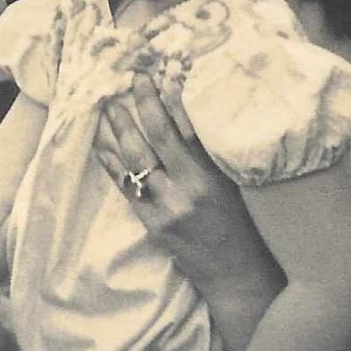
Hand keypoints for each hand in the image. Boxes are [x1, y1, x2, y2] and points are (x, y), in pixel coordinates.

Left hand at [96, 77, 282, 350]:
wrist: (242, 278)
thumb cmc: (250, 228)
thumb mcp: (243, 186)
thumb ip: (220, 154)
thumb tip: (202, 115)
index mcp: (220, 173)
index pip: (191, 126)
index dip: (172, 98)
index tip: (159, 73)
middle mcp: (193, 187)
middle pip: (158, 136)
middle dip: (140, 104)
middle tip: (127, 79)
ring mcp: (170, 206)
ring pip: (135, 159)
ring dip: (118, 129)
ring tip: (105, 105)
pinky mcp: (155, 224)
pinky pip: (127, 186)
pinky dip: (112, 163)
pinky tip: (101, 145)